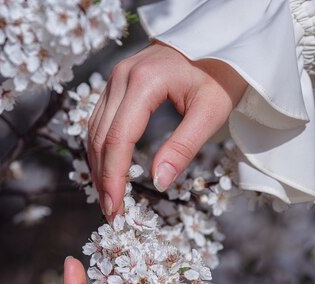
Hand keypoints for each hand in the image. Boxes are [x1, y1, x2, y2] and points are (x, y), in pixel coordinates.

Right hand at [88, 42, 246, 216]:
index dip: (113, 177)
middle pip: (101, 137)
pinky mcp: (115, 84)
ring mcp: (115, 78)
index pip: (118, 138)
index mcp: (145, 82)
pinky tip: (107, 169)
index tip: (116, 208)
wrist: (217, 41)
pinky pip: (99, 120)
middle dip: (103, 178)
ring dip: (98, 166)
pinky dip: (101, 149)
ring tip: (108, 197)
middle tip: (111, 212)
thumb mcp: (211, 112)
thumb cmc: (220, 74)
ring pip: (94, 130)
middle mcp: (121, 77)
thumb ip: (183, 147)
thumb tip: (158, 183)